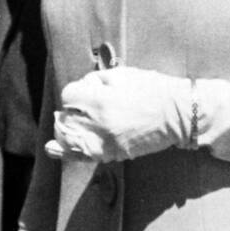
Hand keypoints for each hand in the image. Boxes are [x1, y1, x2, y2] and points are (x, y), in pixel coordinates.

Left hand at [46, 66, 191, 163]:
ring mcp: (105, 142)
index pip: (68, 96)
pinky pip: (82, 156)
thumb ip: (94, 80)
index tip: (84, 92)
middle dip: (69, 111)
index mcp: (100, 101)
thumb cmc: (150, 88)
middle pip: (64, 118)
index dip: (75, 92)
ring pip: (69, 138)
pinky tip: (52, 148)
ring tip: (72, 123)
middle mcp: (98, 124)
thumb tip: (78, 90)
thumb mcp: (121, 75)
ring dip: (67, 128)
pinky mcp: (113, 154)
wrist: (177, 114)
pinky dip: (65, 152)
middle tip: (80, 107)